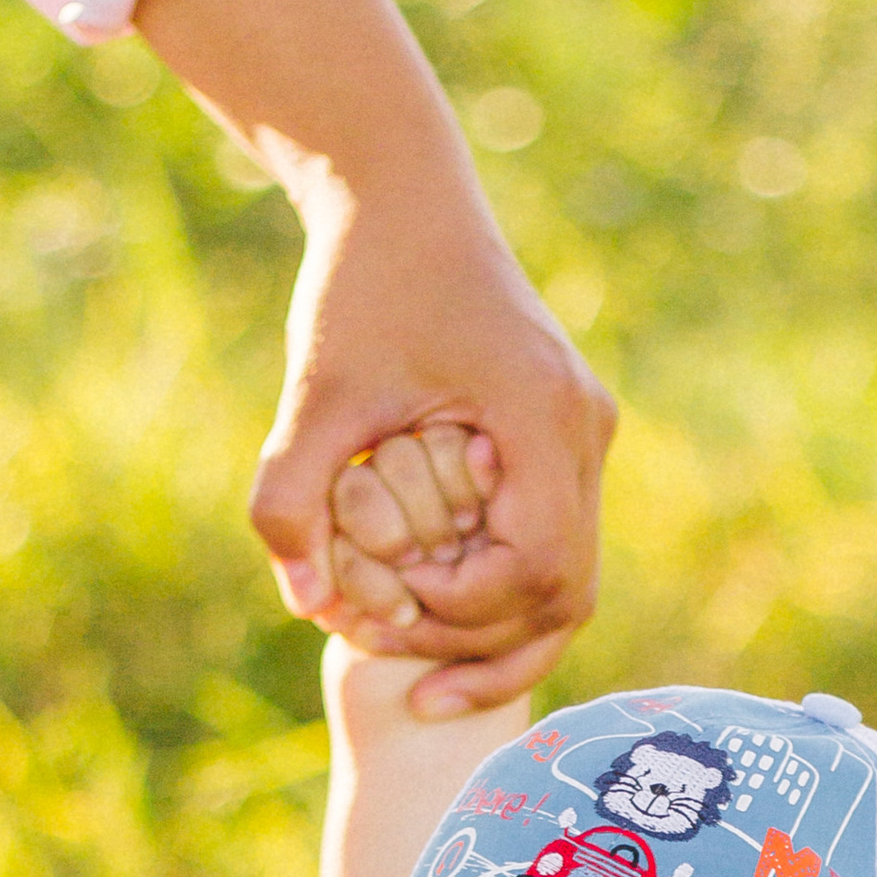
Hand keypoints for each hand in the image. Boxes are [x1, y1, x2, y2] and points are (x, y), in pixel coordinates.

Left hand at [251, 196, 613, 715]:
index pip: (535, 570)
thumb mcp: (315, 391)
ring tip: (428, 674)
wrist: (401, 196)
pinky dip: (505, 594)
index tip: (395, 609)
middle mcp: (583, 429)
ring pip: (571, 581)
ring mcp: (585, 433)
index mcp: (540, 416)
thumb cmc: (358, 285)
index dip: (467, 615)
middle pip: (568, 593)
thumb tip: (302, 605)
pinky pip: (556, 544)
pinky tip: (442, 615)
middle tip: (413, 680)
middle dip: (489, 648)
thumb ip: (290, 496)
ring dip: (502, 634)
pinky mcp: (566, 436)